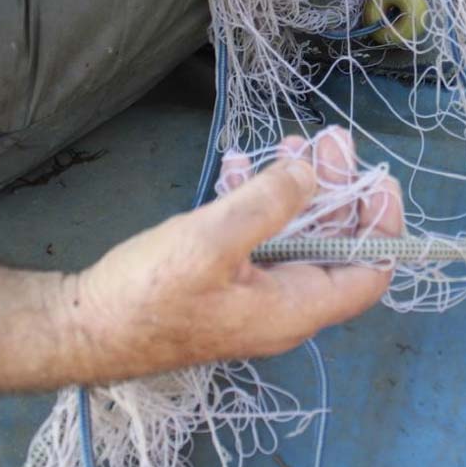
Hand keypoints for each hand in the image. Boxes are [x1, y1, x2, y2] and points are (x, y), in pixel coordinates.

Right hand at [71, 128, 400, 378]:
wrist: (82, 328)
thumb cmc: (151, 293)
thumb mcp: (214, 239)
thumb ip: (270, 203)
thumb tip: (312, 174)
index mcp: (296, 306)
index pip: (370, 272)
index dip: (383, 224)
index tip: (377, 178)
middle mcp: (284, 305)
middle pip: (333, 242)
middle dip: (335, 186)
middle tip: (328, 138)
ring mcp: (252, 293)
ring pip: (294, 233)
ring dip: (296, 186)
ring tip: (291, 141)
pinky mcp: (222, 281)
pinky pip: (255, 237)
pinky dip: (254, 200)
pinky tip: (238, 167)